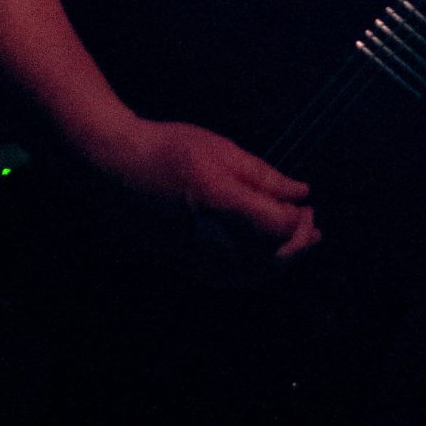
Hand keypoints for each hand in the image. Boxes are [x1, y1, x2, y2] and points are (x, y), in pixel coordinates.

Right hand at [98, 116, 320, 265]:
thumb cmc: (167, 148)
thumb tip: (300, 194)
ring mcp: (193, 256)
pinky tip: (261, 255)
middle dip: (297, 245)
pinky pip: (228, 277)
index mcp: (222, 203)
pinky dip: (253, 270)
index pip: (278, 227)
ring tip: (296, 244)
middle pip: (270, 259)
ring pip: (251, 275)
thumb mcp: (221, 149)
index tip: (307, 206)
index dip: (300, 220)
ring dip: (279, 261)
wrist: (114, 165)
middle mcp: (209, 237)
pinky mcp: (182, 263)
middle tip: (311, 228)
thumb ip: (264, 177)